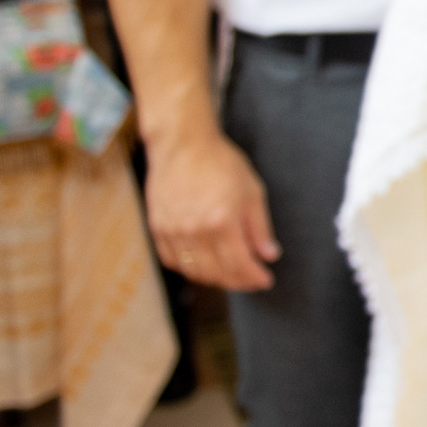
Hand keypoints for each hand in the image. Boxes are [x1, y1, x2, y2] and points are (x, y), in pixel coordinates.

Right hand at [146, 130, 279, 290]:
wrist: (182, 144)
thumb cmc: (221, 163)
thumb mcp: (252, 191)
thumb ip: (260, 227)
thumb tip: (269, 255)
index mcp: (221, 221)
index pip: (239, 264)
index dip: (254, 278)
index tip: (266, 281)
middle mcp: (194, 231)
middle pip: (217, 273)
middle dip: (238, 282)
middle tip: (252, 279)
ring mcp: (172, 231)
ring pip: (194, 271)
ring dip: (215, 278)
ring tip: (231, 273)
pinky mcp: (157, 228)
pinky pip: (173, 261)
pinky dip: (190, 268)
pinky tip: (205, 264)